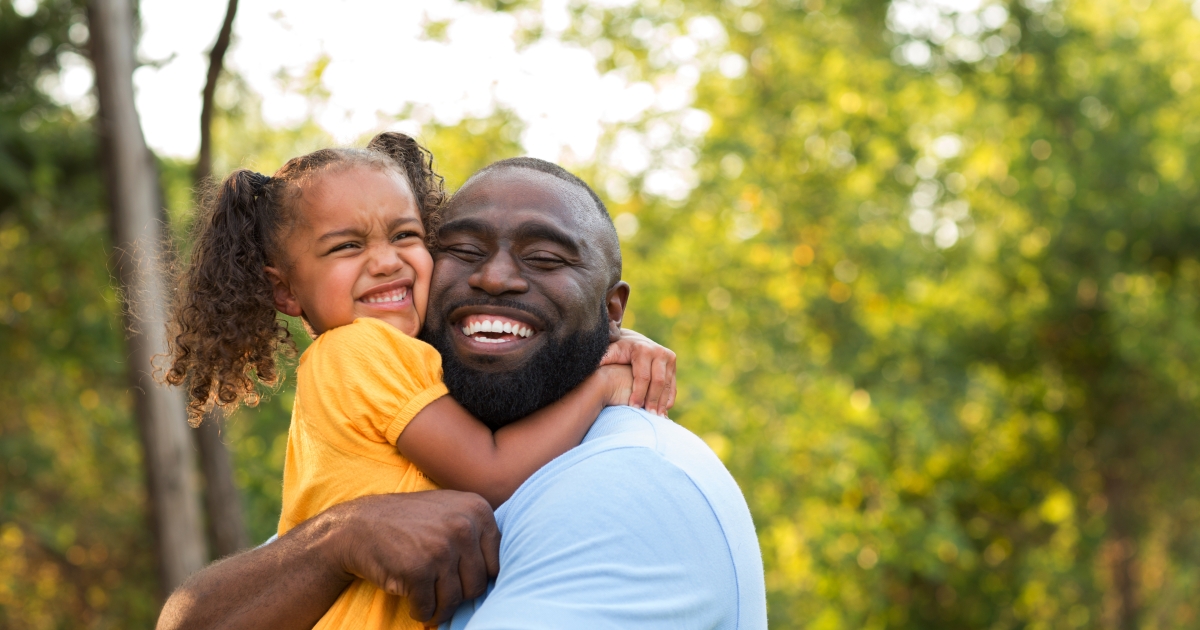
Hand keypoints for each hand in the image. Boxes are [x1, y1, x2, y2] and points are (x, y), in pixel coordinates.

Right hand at [327, 491, 499, 625]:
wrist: (359, 526)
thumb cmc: (409, 523)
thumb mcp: (451, 509)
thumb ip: (478, 532)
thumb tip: (502, 575)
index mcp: (477, 509)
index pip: (496, 563)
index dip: (476, 577)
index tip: (458, 577)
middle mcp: (463, 525)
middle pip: (477, 584)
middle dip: (457, 594)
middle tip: (438, 590)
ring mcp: (441, 547)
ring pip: (455, 600)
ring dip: (440, 607)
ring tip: (427, 597)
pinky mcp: (418, 569)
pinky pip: (429, 608)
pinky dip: (421, 611)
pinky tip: (412, 599)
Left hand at [599, 328, 676, 415]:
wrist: (632, 341)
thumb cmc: (617, 351)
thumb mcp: (610, 352)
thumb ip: (602, 359)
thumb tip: (590, 366)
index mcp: (643, 350)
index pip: (643, 377)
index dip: (638, 393)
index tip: (633, 408)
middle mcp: (659, 352)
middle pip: (658, 381)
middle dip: (653, 400)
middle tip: (649, 417)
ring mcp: (668, 358)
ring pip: (667, 385)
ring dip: (663, 403)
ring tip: (658, 418)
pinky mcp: (673, 365)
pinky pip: (673, 385)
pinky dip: (668, 399)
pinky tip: (663, 412)